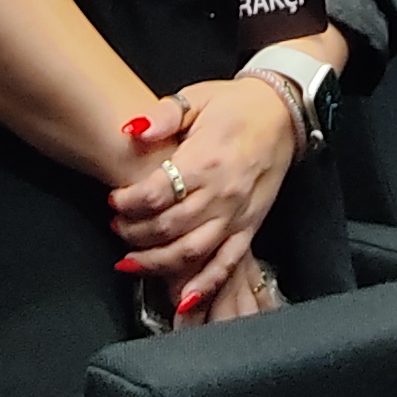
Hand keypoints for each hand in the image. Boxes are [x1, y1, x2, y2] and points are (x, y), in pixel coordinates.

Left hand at [104, 81, 296, 319]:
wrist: (283, 113)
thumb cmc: (235, 105)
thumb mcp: (197, 97)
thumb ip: (164, 115)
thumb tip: (133, 129)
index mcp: (205, 159)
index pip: (156, 193)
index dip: (128, 202)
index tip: (113, 200)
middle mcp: (221, 192)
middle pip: (169, 226)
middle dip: (134, 232)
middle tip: (116, 227)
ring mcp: (237, 214)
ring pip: (192, 251)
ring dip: (157, 263)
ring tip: (130, 260)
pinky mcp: (250, 227)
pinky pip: (227, 263)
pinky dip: (205, 285)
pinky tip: (182, 299)